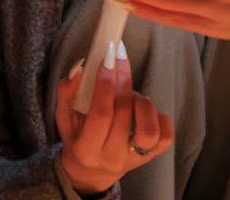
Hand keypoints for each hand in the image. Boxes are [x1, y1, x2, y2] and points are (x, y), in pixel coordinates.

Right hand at [56, 42, 173, 194]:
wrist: (91, 170)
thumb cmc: (77, 137)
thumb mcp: (63, 117)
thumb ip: (66, 92)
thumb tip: (80, 68)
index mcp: (87, 149)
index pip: (101, 114)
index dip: (105, 84)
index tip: (107, 59)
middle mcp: (112, 157)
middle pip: (124, 114)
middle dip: (122, 80)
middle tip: (119, 60)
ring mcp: (134, 159)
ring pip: (149, 130)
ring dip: (142, 103)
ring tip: (130, 94)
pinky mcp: (151, 157)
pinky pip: (166, 136)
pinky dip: (159, 116)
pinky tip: (144, 109)